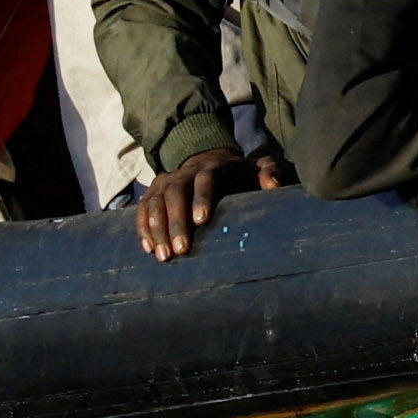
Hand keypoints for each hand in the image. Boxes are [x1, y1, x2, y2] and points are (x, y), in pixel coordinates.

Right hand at [132, 153, 268, 262]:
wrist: (208, 160)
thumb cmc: (237, 174)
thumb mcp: (256, 169)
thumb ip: (268, 172)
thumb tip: (273, 185)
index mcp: (211, 167)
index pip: (204, 179)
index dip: (201, 197)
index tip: (201, 221)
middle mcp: (184, 172)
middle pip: (175, 193)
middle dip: (176, 222)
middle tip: (180, 251)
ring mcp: (166, 181)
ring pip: (155, 201)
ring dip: (157, 229)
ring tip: (164, 256)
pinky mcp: (153, 192)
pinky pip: (143, 208)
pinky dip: (143, 227)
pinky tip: (148, 249)